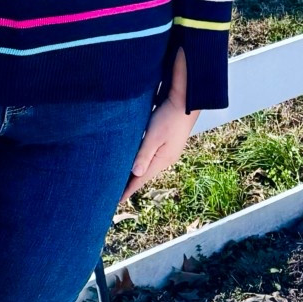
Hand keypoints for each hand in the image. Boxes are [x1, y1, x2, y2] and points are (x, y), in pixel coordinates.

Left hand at [120, 49, 198, 204]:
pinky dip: (143, 161)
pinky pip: (152, 157)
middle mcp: (166, 158)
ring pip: (148, 165)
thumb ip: (144, 155)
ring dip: (136, 172)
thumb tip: (135, 174)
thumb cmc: (169, 117)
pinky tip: (137, 160)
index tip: (117, 200)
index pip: (141, 178)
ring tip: (124, 179)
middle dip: (131, 183)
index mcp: (162, 159)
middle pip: (145, 174)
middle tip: (116, 192)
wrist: (186, 101)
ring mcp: (169, 151)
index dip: (129, 189)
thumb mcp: (154, 136)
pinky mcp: (169, 143)